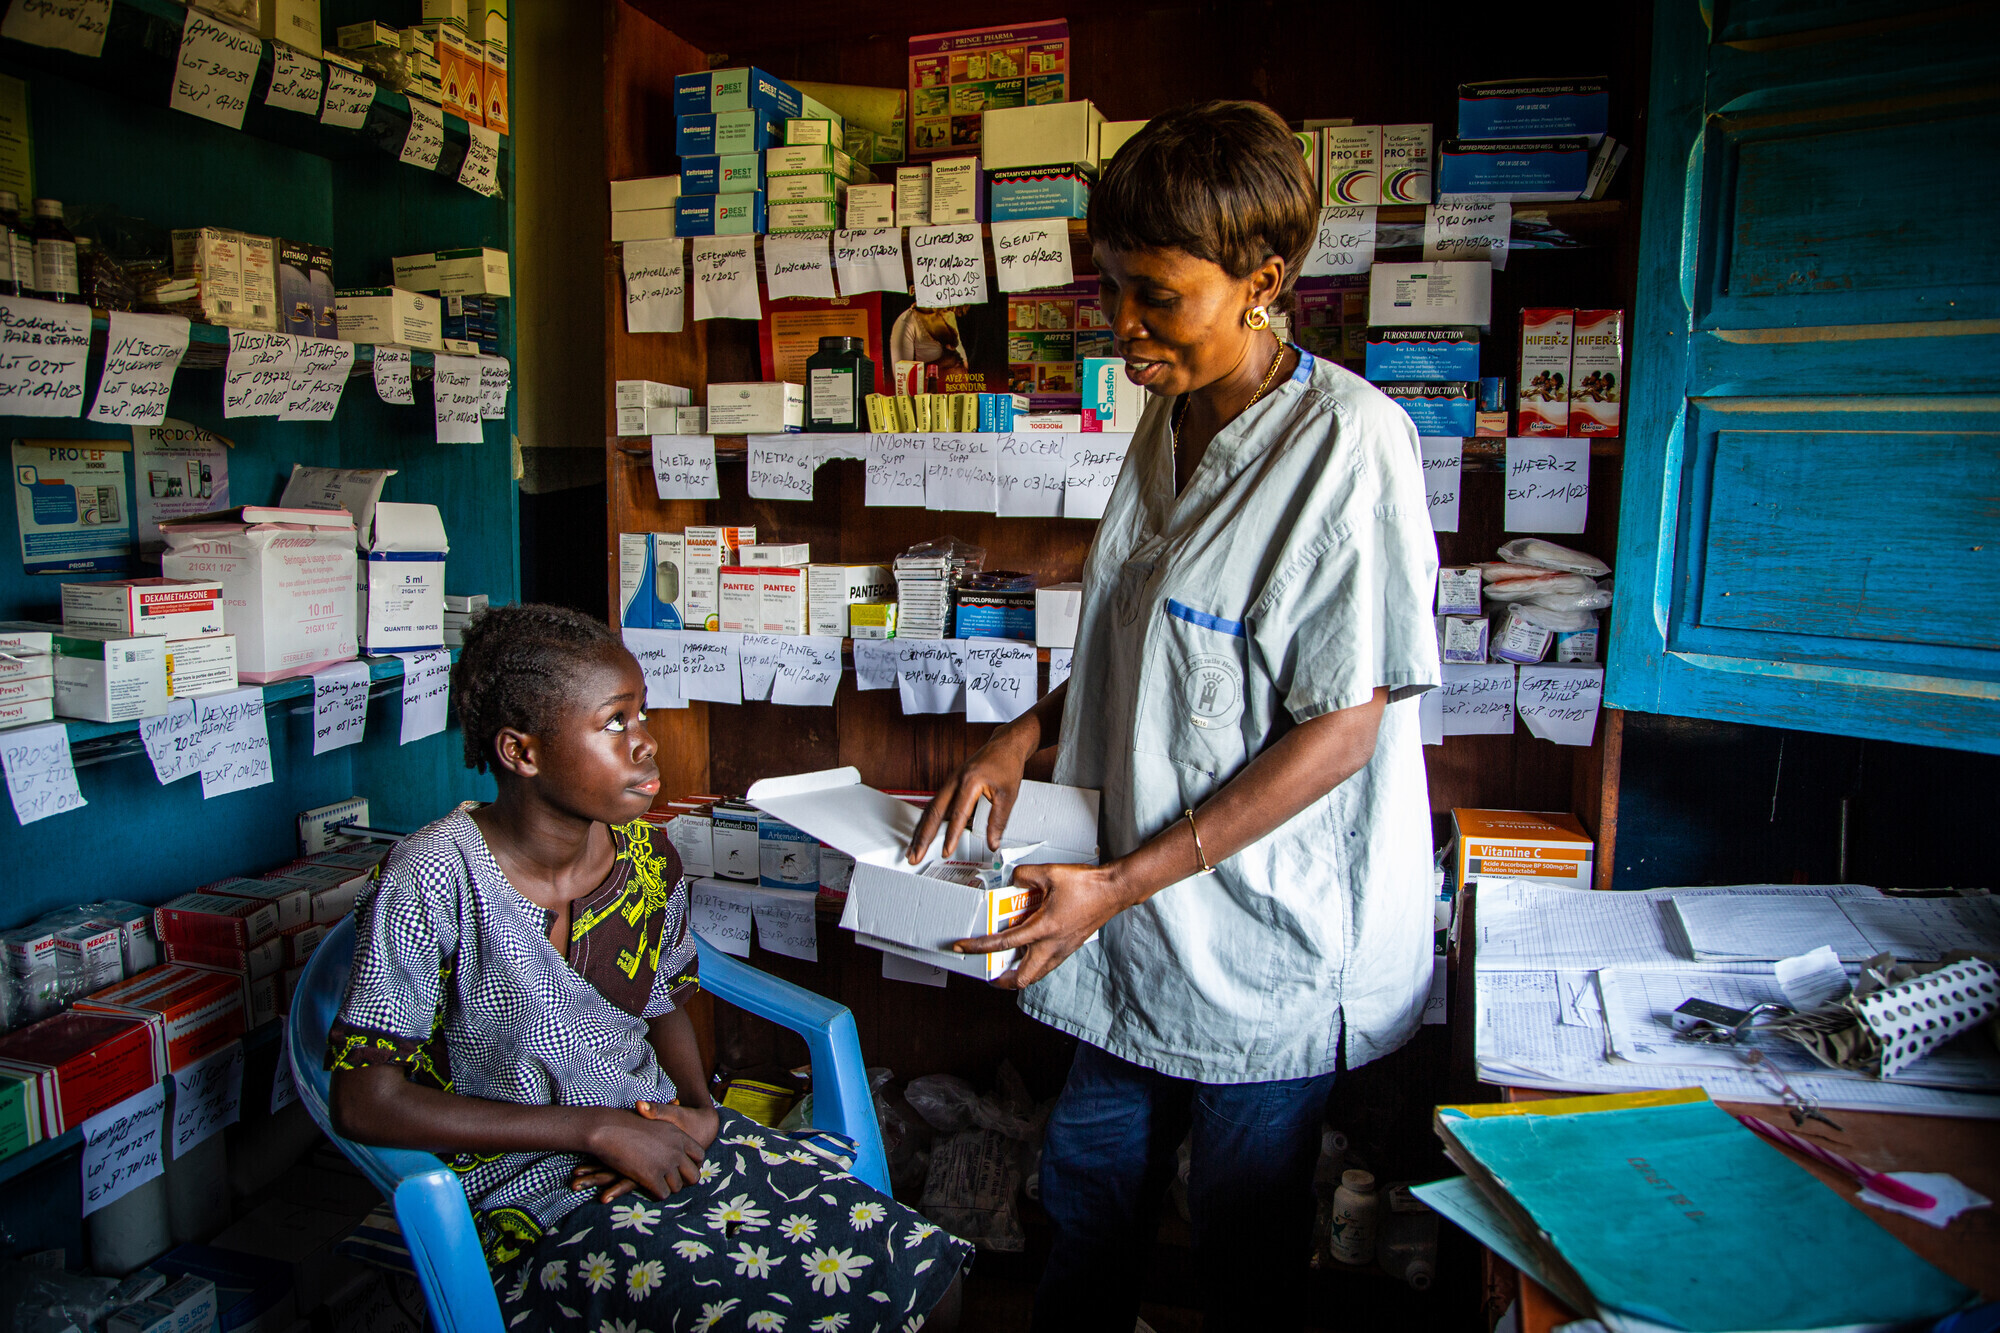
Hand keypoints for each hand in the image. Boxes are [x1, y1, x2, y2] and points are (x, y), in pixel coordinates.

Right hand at [581, 1101, 715, 1199]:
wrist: (606, 1128)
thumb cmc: (625, 1121)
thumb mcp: (653, 1116)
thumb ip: (667, 1115)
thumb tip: (677, 1101)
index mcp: (679, 1136)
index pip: (700, 1156)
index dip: (693, 1165)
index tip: (683, 1170)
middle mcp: (676, 1150)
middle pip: (694, 1176)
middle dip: (684, 1181)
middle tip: (672, 1182)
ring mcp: (665, 1164)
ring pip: (677, 1188)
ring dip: (667, 1188)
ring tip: (656, 1185)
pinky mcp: (651, 1177)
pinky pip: (662, 1194)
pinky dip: (655, 1194)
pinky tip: (648, 1189)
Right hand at [906, 717, 1039, 863]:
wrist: (1005, 744)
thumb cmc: (1007, 765)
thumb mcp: (1008, 795)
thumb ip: (998, 821)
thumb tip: (992, 842)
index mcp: (969, 781)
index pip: (958, 814)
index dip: (951, 835)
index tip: (946, 851)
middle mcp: (955, 780)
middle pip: (933, 812)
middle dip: (923, 836)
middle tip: (915, 855)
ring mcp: (950, 781)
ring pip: (930, 808)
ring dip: (920, 830)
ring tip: (913, 848)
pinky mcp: (950, 784)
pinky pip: (935, 804)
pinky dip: (927, 820)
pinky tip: (922, 832)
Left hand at [951, 861, 1134, 988]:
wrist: (1113, 891)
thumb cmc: (1087, 885)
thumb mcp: (1050, 873)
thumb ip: (1025, 875)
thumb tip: (1013, 880)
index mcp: (1044, 929)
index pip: (1004, 943)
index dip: (979, 947)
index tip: (963, 947)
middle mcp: (1052, 946)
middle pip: (1022, 978)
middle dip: (1002, 980)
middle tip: (989, 972)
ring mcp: (1062, 950)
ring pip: (1036, 975)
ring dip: (1019, 974)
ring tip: (1005, 966)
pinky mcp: (1069, 948)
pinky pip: (1046, 965)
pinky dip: (1033, 964)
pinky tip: (1028, 951)